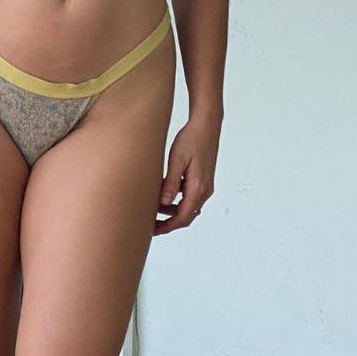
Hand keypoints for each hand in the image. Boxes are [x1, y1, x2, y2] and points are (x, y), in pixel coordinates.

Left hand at [153, 119, 218, 234]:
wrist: (207, 125)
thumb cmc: (191, 139)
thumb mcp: (177, 160)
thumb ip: (171, 183)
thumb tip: (164, 204)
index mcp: (198, 187)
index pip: (183, 217)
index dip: (167, 227)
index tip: (152, 230)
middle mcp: (205, 190)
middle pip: (186, 216)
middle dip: (168, 223)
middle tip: (149, 224)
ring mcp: (205, 186)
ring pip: (188, 207)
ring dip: (172, 212)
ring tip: (153, 209)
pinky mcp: (203, 180)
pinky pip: (190, 198)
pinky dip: (177, 201)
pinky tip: (164, 195)